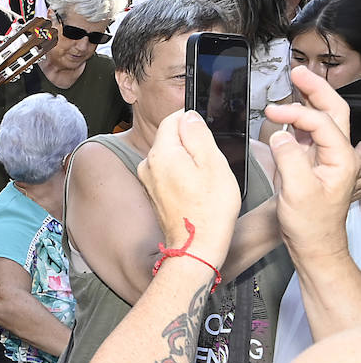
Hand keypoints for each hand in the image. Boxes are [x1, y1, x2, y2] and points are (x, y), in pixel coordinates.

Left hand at [136, 110, 236, 263]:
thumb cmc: (209, 210)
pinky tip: (197, 189)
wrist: (196, 246)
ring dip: (188, 160)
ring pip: (171, 156)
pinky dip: (183, 175)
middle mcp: (148, 164)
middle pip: (171, 138)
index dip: (193, 120)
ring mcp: (148, 180)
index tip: (208, 130)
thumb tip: (189, 116)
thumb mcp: (213, 164)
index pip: (172, 119)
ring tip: (206, 179)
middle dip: (192, 143)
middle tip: (212, 161)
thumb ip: (198, 135)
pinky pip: (168, 173)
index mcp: (161, 153)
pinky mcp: (153, 193)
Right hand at [265, 66, 359, 260]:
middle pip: (333, 111)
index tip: (273, 114)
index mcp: (340, 160)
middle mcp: (337, 155)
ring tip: (294, 84)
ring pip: (322, 119)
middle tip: (298, 73)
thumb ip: (289, 158)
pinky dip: (298, 119)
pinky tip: (286, 114)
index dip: (296, 114)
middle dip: (316, 89)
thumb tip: (279, 135)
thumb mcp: (298, 192)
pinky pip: (308, 133)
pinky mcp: (313, 163)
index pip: (321, 123)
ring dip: (309, 100)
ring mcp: (326, 157)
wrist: (315, 245)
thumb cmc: (312, 225)